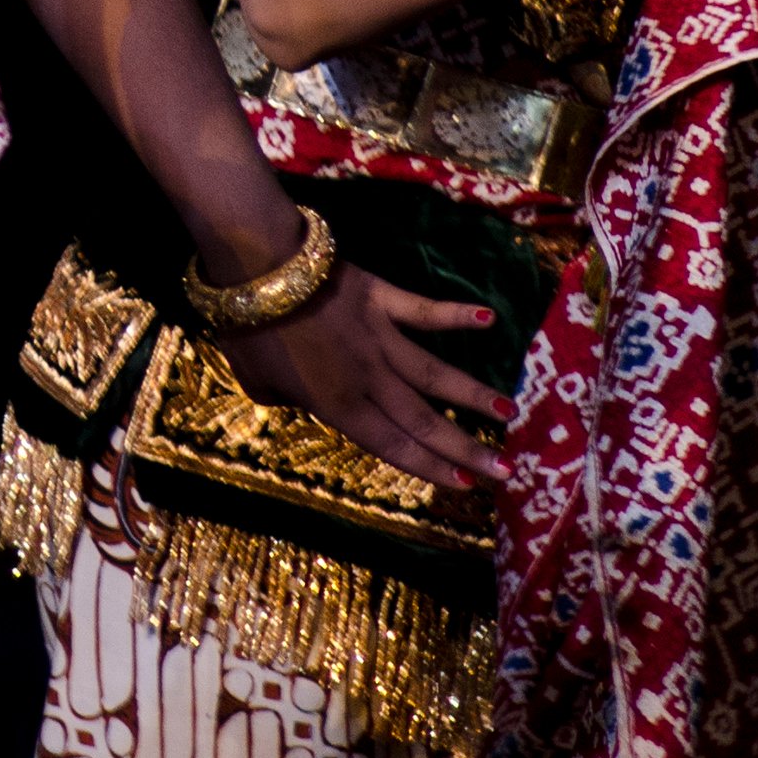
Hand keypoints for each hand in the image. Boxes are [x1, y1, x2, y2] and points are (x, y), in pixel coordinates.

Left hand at [214, 269, 511, 495]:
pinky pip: (424, 311)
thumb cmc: (248, 331)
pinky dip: (456, 315)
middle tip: (506, 469)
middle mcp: (369, 378)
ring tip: (509, 411)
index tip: (466, 486)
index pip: (392, 445)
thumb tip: (295, 399)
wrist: (257, 271)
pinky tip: (490, 318)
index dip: (430, 467)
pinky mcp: (383, 298)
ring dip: (473, 394)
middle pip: (424, 420)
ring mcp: (380, 337)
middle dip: (467, 448)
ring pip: (436, 373)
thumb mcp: (257, 382)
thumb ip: (284, 399)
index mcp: (337, 405)